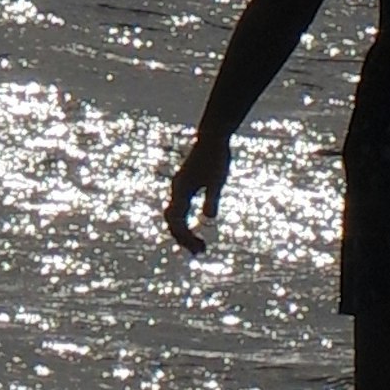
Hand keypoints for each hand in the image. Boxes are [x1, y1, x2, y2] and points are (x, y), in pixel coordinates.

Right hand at [164, 130, 228, 252]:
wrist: (213, 137)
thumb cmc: (216, 157)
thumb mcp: (217, 180)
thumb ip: (212, 197)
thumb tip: (210, 217)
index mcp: (181, 189)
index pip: (177, 220)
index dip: (186, 236)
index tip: (200, 248)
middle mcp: (177, 190)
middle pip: (172, 221)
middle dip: (183, 238)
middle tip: (200, 252)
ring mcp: (180, 188)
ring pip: (174, 217)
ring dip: (183, 233)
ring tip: (199, 248)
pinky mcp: (186, 186)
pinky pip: (180, 211)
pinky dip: (185, 224)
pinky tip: (196, 230)